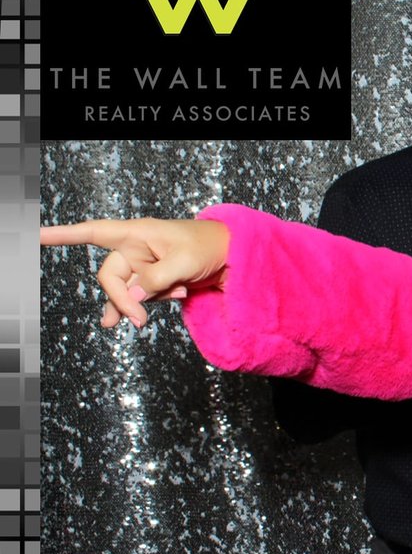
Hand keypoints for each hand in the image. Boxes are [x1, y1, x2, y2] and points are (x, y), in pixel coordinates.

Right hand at [41, 218, 230, 327]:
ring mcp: (143, 266)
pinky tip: (148, 311)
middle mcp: (135, 248)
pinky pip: (140, 298)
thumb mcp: (184, 262)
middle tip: (140, 321)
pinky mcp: (152, 281)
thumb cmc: (210, 246)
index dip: (63, 236)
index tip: (36, 237)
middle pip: (110, 277)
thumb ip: (155, 280)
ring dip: (145, 302)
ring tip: (176, 296)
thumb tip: (132, 299)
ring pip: (127, 292)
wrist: (233, 256)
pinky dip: (146, 306)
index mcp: (137, 233)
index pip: (93, 233)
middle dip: (123, 300)